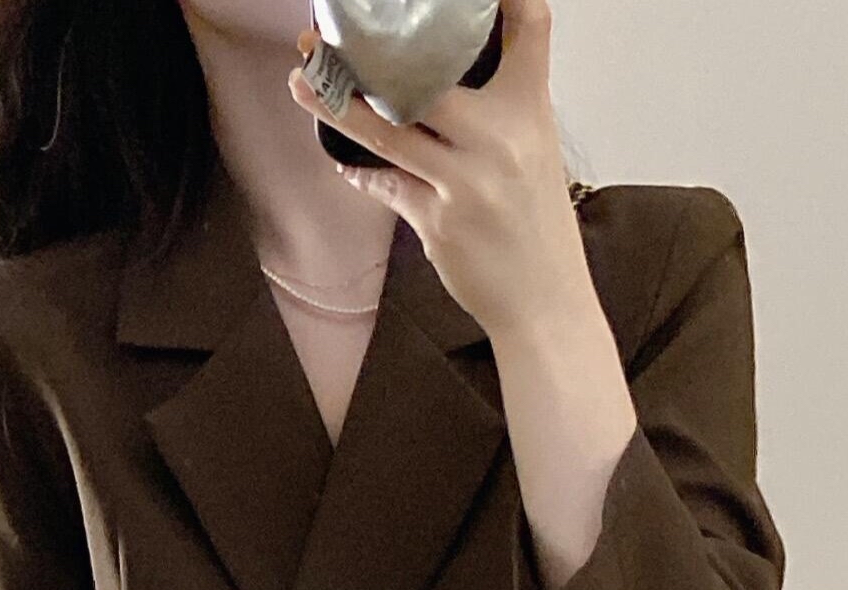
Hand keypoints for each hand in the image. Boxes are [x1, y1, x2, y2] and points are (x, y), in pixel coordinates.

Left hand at [287, 0, 590, 345]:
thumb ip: (501, 109)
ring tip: (303, 84)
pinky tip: (342, 159)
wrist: (545, 303)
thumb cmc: (537, 227)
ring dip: (337, 105)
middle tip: (322, 39)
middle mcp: (500, 138)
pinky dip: (360, 172)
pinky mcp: (438, 222)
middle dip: (370, 54)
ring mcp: (466, 181)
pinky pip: (386, 184)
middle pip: (426, 75)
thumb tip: (441, 78)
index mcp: (532, 109)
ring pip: (387, 129)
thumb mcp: (537, 151)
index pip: (530, 26)